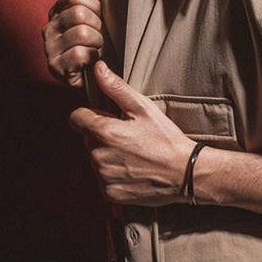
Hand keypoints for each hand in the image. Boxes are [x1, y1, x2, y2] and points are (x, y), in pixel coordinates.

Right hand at [43, 0, 104, 87]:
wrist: (98, 83)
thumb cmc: (101, 48)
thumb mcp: (99, 21)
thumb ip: (97, 4)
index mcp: (57, 12)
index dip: (95, 5)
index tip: (99, 19)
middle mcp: (49, 27)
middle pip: (80, 13)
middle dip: (98, 27)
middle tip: (99, 39)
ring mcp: (49, 47)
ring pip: (82, 32)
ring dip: (97, 44)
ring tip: (96, 51)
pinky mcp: (55, 66)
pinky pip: (80, 53)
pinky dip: (93, 59)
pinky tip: (92, 63)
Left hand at [69, 61, 194, 205]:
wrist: (185, 174)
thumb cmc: (166, 139)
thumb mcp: (143, 108)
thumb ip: (115, 87)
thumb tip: (97, 68)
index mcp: (103, 132)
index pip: (77, 118)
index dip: (91, 115)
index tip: (109, 119)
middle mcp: (98, 156)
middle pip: (87, 139)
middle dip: (102, 136)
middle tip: (129, 138)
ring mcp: (104, 177)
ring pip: (95, 160)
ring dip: (108, 155)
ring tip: (134, 155)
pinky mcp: (110, 194)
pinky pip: (104, 180)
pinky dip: (114, 175)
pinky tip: (133, 171)